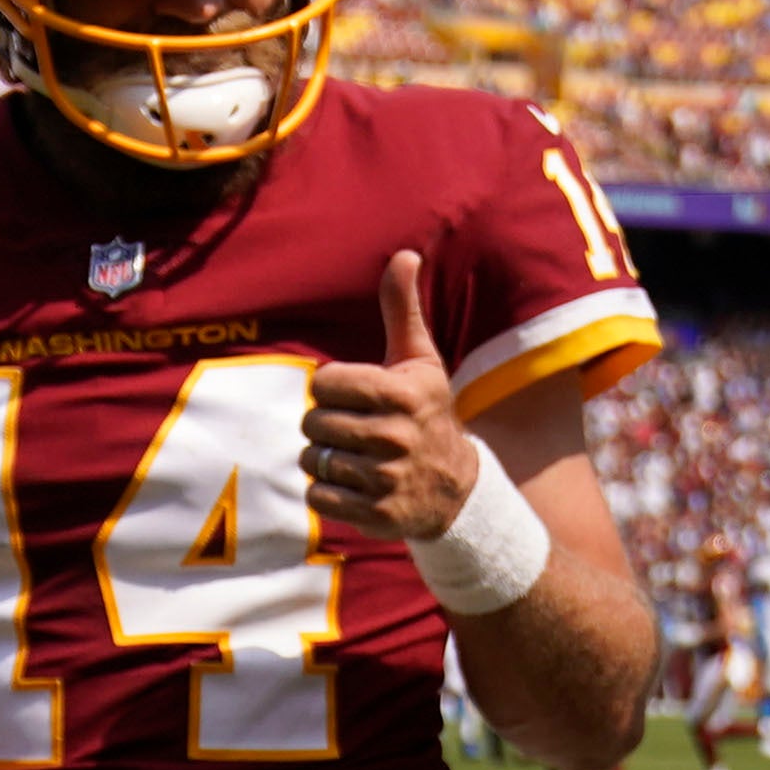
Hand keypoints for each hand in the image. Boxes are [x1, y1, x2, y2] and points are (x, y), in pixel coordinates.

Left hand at [302, 250, 475, 544]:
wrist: (455, 490)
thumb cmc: (427, 413)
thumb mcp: (420, 361)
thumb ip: (403, 308)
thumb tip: (404, 254)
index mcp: (402, 394)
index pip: (324, 384)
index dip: (330, 388)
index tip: (352, 395)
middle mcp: (396, 438)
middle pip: (313, 423)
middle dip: (323, 424)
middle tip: (350, 428)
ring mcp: (386, 480)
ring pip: (313, 460)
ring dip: (322, 458)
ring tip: (351, 455)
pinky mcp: (376, 515)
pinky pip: (318, 496)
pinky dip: (326, 490)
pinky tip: (351, 482)